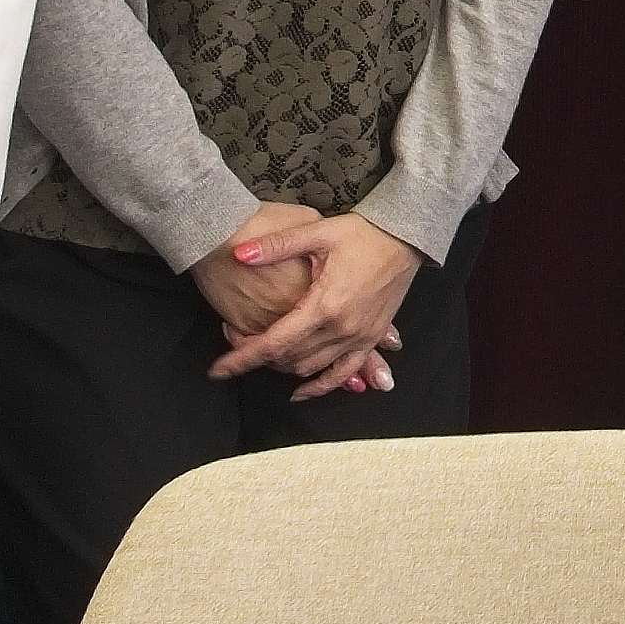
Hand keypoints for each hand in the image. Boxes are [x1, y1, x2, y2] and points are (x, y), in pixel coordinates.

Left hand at [204, 210, 420, 386]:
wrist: (406, 237)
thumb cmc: (363, 233)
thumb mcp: (318, 232)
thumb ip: (276, 246)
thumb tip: (239, 254)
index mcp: (324, 305)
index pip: (273, 342)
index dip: (241, 358)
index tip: (217, 370)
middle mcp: (341, 328)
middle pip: (288, 359)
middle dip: (258, 358)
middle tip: (236, 345)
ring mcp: (358, 337)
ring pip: (311, 368)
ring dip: (283, 366)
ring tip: (263, 355)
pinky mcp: (371, 339)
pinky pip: (343, 373)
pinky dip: (321, 386)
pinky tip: (301, 391)